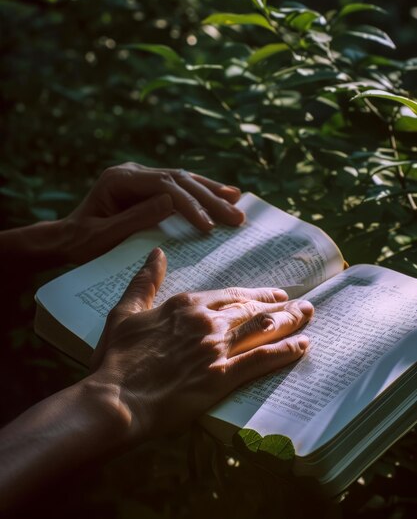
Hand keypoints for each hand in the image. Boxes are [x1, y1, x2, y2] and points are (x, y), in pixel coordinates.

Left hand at [62, 163, 244, 263]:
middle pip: (178, 179)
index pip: (164, 186)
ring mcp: (141, 177)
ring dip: (211, 191)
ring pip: (183, 179)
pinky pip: (179, 186)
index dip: (190, 204)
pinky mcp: (148, 186)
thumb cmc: (82, 242)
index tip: (209, 225)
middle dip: (210, 197)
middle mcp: (132, 172)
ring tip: (237, 199)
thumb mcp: (104, 235)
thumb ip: (136, 218)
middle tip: (236, 215)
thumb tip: (172, 202)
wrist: (67, 238)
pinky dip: (200, 192)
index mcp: (119, 179)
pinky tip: (220, 194)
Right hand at [90, 248, 313, 443]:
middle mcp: (206, 320)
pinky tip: (302, 346)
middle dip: (281, 306)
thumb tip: (157, 253)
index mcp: (186, 304)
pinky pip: (262, 359)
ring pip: (263, 328)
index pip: (231, 294)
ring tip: (308, 316)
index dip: (257, 294)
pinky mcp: (222, 376)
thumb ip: (145, 282)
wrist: (117, 399)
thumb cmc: (117, 358)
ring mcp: (216, 347)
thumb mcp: (126, 312)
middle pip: (252, 309)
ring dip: (290, 321)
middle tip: (302, 305)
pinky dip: (285, 351)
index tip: (274, 294)